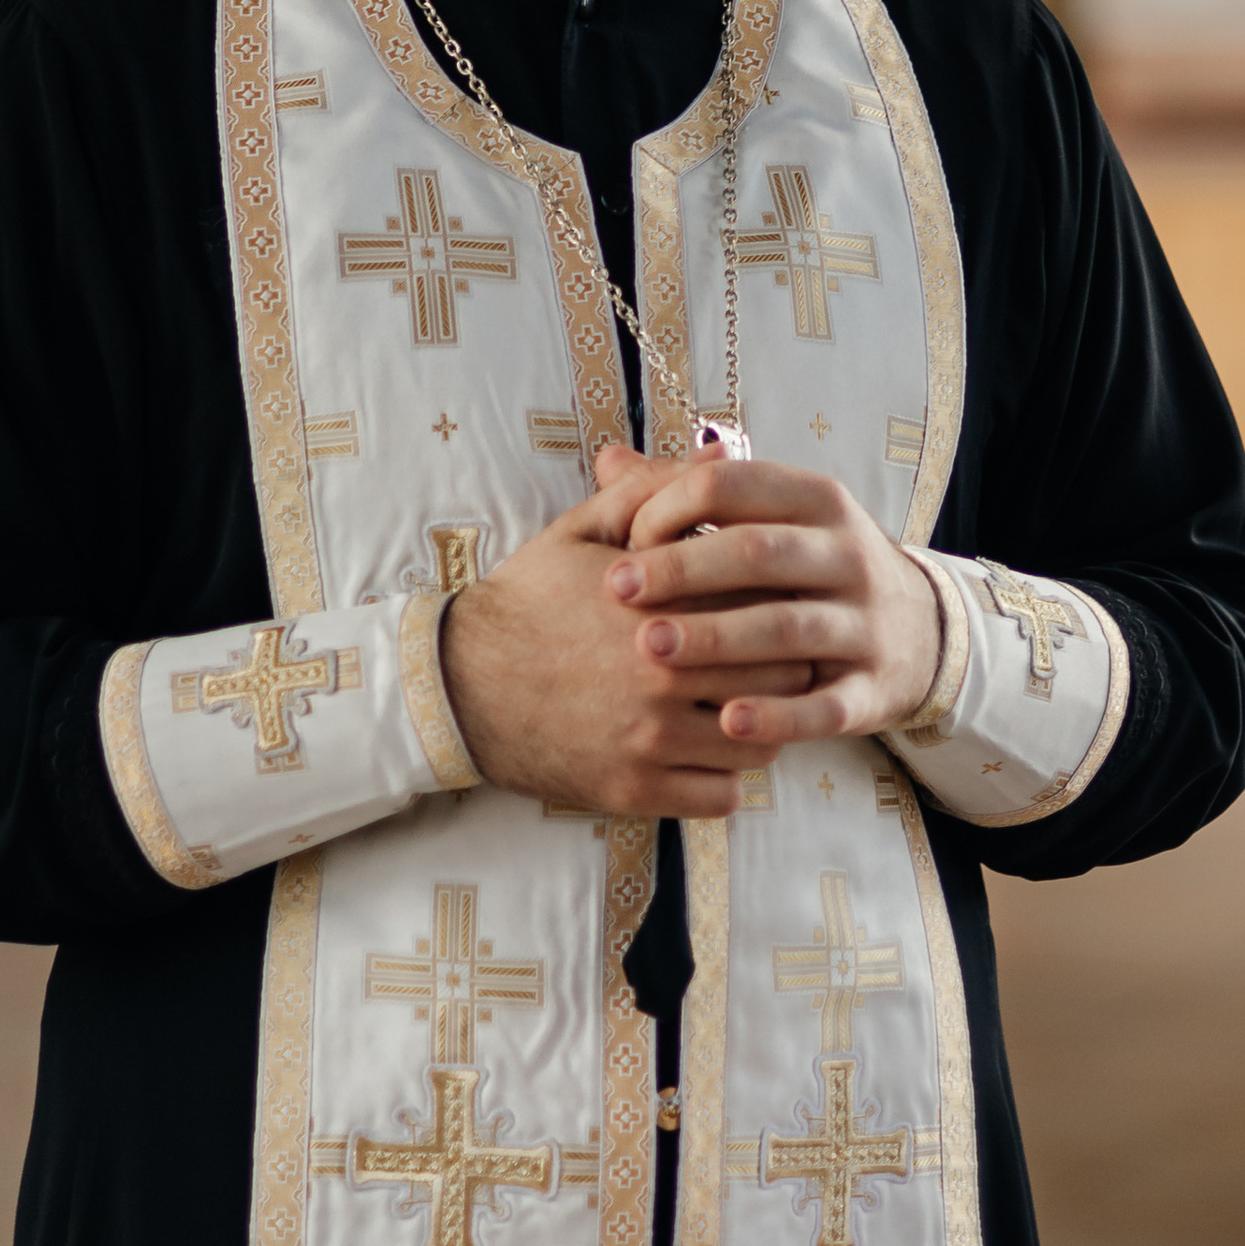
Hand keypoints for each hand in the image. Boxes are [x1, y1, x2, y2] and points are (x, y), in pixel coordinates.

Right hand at [438, 447, 816, 817]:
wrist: (460, 682)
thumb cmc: (529, 600)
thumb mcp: (582, 530)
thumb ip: (656, 489)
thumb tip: (719, 450)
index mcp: (662, 604)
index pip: (771, 608)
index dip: (784, 606)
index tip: (777, 605)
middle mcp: (663, 675)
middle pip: (779, 677)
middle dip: (785, 666)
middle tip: (773, 658)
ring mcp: (649, 739)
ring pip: (759, 744)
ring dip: (762, 725)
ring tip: (744, 704)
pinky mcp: (634, 789)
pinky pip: (721, 796)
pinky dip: (727, 777)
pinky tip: (709, 750)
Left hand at [609, 460, 943, 751]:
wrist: (922, 631)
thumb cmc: (814, 567)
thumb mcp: (773, 518)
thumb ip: (692, 494)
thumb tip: (608, 462)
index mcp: (817, 501)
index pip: (736, 486)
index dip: (673, 504)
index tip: (626, 536)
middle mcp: (848, 555)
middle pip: (760, 552)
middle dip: (684, 569)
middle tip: (617, 588)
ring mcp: (865, 623)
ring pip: (788, 628)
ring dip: (718, 637)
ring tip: (651, 648)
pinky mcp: (873, 689)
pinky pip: (824, 706)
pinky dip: (777, 715)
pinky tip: (724, 721)